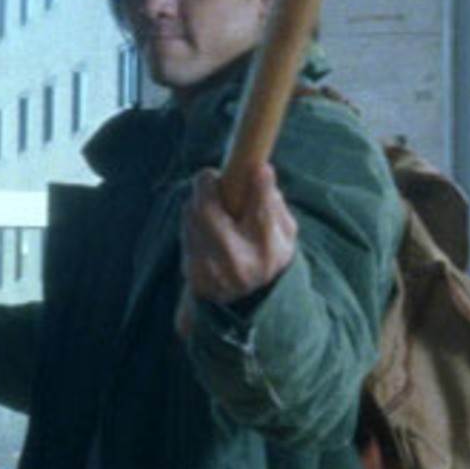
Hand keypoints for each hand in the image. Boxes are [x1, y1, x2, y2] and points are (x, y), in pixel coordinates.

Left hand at [181, 163, 297, 305]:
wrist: (244, 301)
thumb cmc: (266, 253)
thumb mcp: (283, 233)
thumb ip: (274, 203)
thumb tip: (259, 171)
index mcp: (269, 251)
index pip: (262, 214)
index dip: (260, 187)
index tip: (259, 167)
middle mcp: (238, 263)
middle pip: (208, 210)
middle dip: (207, 184)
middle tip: (213, 177)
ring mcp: (211, 269)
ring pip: (193, 214)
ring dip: (199, 201)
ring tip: (212, 203)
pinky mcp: (192, 272)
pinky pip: (186, 229)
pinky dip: (193, 220)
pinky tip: (205, 226)